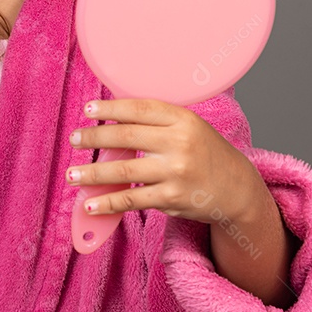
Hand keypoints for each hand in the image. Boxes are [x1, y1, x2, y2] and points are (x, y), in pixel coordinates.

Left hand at [64, 98, 265, 223]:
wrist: (238, 189)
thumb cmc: (206, 153)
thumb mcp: (189, 127)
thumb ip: (157, 122)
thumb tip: (112, 119)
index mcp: (183, 119)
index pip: (139, 108)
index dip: (110, 107)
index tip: (88, 109)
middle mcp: (179, 143)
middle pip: (127, 136)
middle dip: (94, 137)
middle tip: (75, 138)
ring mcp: (175, 172)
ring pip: (124, 170)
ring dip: (93, 173)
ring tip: (73, 174)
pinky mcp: (171, 199)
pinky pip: (132, 200)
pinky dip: (108, 203)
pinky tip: (90, 204)